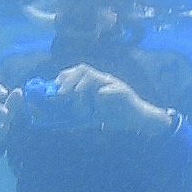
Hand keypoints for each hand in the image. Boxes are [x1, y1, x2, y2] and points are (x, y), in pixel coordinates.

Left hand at [44, 64, 167, 136]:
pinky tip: (98, 102)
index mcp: (94, 83)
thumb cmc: (115, 116)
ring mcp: (113, 84)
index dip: (64, 77)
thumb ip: (77, 116)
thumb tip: (59, 123)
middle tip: (61, 94)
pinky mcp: (122, 92)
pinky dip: (102, 95)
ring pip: (94, 76)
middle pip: (83, 69)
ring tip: (76, 100)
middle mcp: (102, 80)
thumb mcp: (92, 116)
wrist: (136, 120)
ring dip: (81, 87)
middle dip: (69, 80)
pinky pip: (110, 90)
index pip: (76, 71)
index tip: (54, 87)